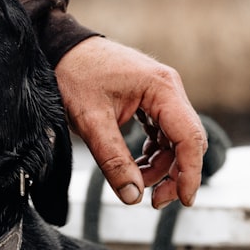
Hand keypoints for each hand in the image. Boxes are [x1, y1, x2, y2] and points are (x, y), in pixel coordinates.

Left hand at [54, 37, 205, 207]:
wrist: (60, 49)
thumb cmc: (74, 75)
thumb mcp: (90, 120)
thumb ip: (113, 159)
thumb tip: (133, 196)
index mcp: (161, 88)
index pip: (189, 137)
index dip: (190, 172)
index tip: (183, 200)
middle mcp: (168, 89)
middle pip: (187, 140)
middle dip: (175, 174)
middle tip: (154, 201)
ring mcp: (161, 94)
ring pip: (175, 140)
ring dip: (161, 166)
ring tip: (135, 182)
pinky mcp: (150, 100)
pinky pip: (161, 133)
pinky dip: (152, 154)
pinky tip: (135, 166)